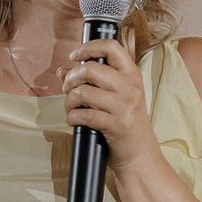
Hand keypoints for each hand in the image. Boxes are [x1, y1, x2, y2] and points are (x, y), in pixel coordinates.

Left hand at [63, 38, 160, 164]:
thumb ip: (91, 81)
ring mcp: (125, 106)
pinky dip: (72, 117)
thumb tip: (61, 70)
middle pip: (90, 69)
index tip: (74, 56)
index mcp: (132, 75)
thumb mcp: (115, 97)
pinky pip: (83, 115)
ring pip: (82, 92)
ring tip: (71, 107)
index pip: (111, 47)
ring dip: (68, 101)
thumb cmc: (125, 123)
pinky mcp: (117, 125)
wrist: (140, 154)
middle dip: (71, 78)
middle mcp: (131, 87)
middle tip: (68, 88)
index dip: (88, 47)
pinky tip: (74, 120)